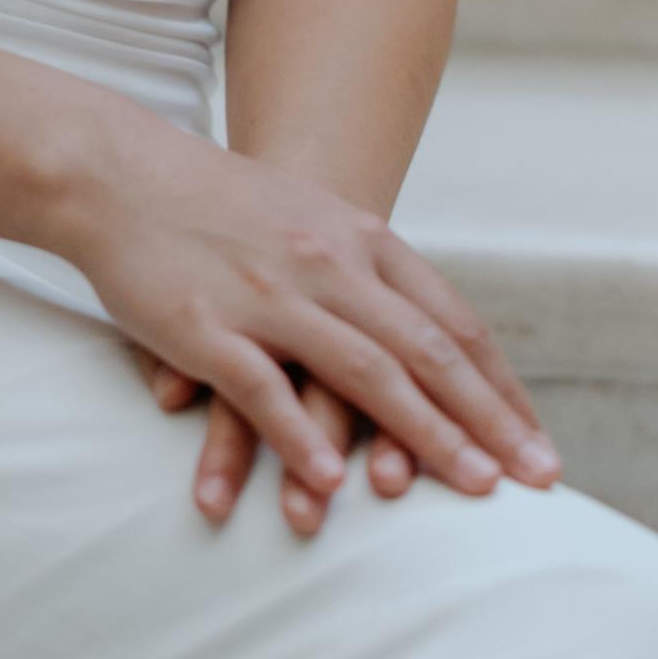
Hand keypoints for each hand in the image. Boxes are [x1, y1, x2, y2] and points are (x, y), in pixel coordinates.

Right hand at [52, 126, 558, 542]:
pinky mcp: (206, 325)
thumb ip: (369, 274)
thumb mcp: (314, 221)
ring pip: (364, 371)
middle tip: (537, 478)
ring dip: (424, 434)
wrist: (119, 172)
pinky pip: (264, 388)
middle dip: (488, 420)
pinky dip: (300, 437)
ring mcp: (270, 294)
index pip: (453, 324)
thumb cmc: (222, 206)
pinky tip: (332, 482)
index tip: (538, 445)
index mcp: (363, 240)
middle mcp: (330, 264)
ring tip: (470, 487)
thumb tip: (427, 339)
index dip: (500, 389)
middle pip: (427, 351)